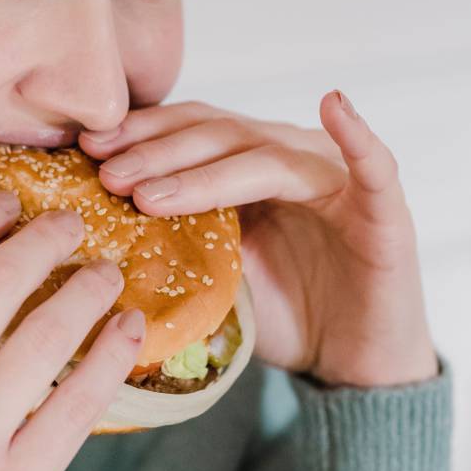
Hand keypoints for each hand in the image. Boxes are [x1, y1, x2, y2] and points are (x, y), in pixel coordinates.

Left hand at [79, 91, 438, 388]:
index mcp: (249, 164)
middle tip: (105, 173)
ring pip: (266, 158)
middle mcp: (291, 158)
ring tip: (150, 192)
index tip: (86, 146)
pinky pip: (374, 168)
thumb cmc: (282, 313)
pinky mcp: (384, 213)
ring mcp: (337, 180)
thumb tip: (96, 228)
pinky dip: (358, 135)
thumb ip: (176, 238)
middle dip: (157, 153)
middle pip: (218, 136)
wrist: (350, 365)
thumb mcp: (213, 273)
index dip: (140, 133)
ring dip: (205, 171)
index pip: (190, 130)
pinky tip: (335, 105)